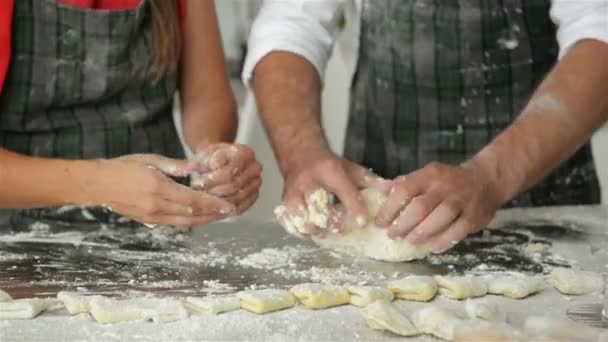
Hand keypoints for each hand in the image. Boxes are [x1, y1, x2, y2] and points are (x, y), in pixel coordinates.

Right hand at [87, 154, 235, 227]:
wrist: (97, 184)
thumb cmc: (123, 167)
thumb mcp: (151, 160)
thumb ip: (177, 166)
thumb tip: (199, 167)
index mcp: (158, 189)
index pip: (193, 201)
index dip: (214, 204)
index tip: (230, 205)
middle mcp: (157, 206)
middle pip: (193, 215)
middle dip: (214, 214)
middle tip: (232, 211)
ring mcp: (152, 216)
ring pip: (186, 223)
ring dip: (205, 220)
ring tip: (221, 215)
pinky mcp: (149, 221)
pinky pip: (176, 223)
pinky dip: (191, 220)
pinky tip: (202, 216)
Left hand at [189, 143, 261, 214]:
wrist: (218, 162)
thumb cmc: (212, 158)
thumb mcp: (204, 154)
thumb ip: (203, 160)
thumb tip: (207, 165)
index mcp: (246, 153)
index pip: (230, 171)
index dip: (212, 179)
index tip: (199, 181)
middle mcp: (255, 167)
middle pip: (234, 186)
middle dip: (213, 191)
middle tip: (200, 193)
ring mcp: (256, 182)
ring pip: (237, 198)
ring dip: (217, 201)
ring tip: (204, 198)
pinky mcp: (254, 196)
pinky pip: (241, 207)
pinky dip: (225, 209)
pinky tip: (214, 206)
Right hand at [276, 150, 385, 236]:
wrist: (300, 155)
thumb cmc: (328, 166)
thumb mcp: (352, 169)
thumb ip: (372, 182)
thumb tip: (393, 192)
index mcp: (329, 170)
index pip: (343, 189)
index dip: (353, 206)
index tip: (362, 222)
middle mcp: (310, 180)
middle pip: (317, 202)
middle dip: (329, 219)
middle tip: (340, 229)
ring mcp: (295, 191)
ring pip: (299, 213)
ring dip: (312, 227)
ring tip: (324, 234)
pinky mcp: (285, 201)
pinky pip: (288, 219)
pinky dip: (298, 230)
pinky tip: (310, 234)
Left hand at [375, 161, 504, 252]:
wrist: (485, 180)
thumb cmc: (448, 181)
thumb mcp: (426, 176)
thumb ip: (404, 184)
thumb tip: (379, 191)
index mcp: (429, 175)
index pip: (404, 190)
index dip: (389, 208)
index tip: (380, 222)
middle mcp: (445, 186)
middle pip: (420, 206)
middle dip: (403, 223)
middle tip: (393, 235)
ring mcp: (461, 200)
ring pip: (439, 217)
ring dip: (422, 232)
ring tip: (410, 240)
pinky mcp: (475, 215)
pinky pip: (459, 229)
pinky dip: (445, 240)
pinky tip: (433, 247)